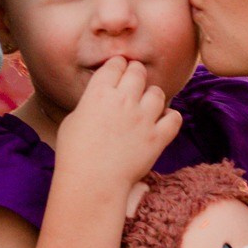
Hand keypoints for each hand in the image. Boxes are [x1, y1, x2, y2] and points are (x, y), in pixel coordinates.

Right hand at [54, 58, 179, 191]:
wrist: (92, 182)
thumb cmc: (74, 154)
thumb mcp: (73, 120)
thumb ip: (90, 103)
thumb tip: (99, 99)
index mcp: (98, 93)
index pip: (115, 64)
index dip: (118, 65)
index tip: (119, 70)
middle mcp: (123, 100)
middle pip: (138, 72)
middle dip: (136, 74)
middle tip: (134, 82)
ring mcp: (143, 118)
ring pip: (157, 92)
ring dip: (152, 96)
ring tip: (147, 105)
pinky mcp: (157, 137)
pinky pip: (174, 118)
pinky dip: (170, 117)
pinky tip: (162, 121)